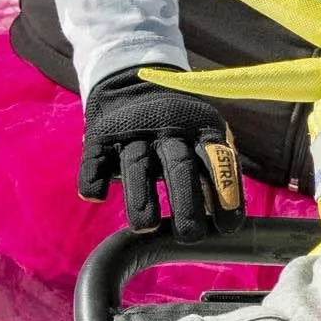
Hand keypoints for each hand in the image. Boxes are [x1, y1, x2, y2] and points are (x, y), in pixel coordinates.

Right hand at [78, 70, 243, 240]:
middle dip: (185, 202)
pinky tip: (97, 197)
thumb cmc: (180, 131)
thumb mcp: (204, 138)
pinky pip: (95, 159)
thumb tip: (227, 225)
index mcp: (202, 128)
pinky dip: (93, 178)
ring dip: (140, 197)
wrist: (134, 84)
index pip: (218, 160)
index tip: (227, 227)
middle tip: (189, 235)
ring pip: (137, 164)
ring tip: (145, 228)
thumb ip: (216, 173)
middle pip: (179, 164)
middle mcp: (170, 127)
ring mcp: (134, 130)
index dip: (224, 192)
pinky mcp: (102, 136)